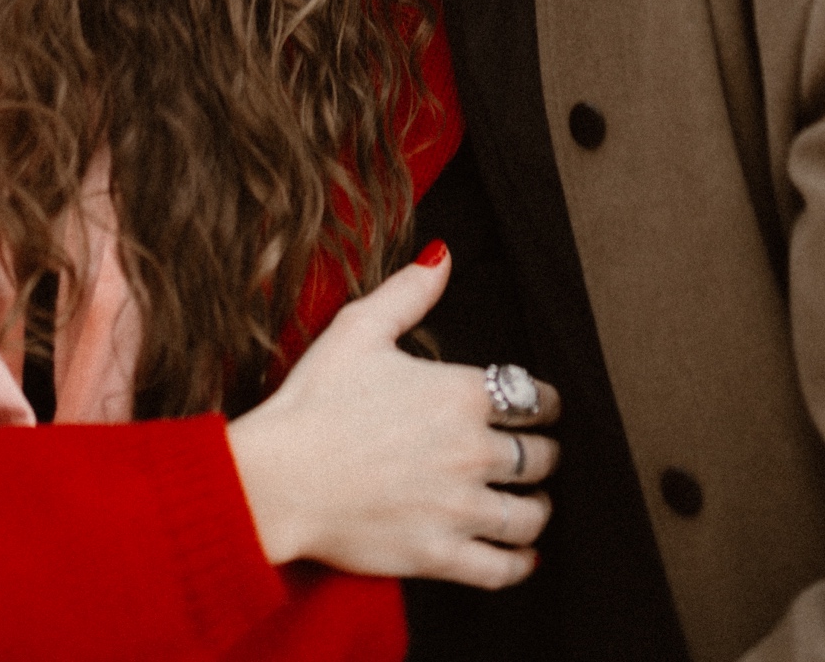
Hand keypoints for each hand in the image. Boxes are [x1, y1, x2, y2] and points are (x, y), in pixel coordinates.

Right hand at [226, 244, 560, 587]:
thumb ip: (410, 291)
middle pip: (540, 456)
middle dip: (546, 452)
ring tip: (536, 502)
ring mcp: (458, 508)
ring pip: (530, 513)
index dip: (547, 402)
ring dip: (540, 506)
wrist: (278, 478)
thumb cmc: (314, 400)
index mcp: (461, 393)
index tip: (545, 407)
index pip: (535, 398)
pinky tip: (523, 556)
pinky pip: (501, 568)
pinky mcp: (439, 555)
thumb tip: (444, 256)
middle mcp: (472, 451)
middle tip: (542, 453)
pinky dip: (520, 563)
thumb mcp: (360, 328)